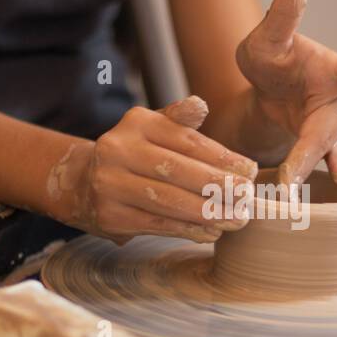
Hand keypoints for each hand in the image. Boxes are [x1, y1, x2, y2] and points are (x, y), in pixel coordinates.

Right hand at [71, 96, 256, 243]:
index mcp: (137, 122)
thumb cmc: (136, 154)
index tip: (251, 172)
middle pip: (178, 171)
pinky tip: (211, 231)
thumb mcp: (155, 128)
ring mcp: (109, 183)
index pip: (187, 141)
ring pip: (168, 201)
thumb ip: (180, 119)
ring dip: (208, 212)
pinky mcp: (109, 215)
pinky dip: (188, 229)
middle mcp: (117, 149)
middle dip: (217, 186)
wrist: (86, 183)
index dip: (222, 158)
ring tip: (236, 218)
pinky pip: (157, 224)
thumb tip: (200, 105)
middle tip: (247, 197)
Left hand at [236, 0, 336, 187]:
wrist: (265, 91)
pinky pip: (325, 167)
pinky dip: (315, 180)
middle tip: (289, 175)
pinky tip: (311, 197)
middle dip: (311, 150)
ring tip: (288, 186)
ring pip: (325, 152)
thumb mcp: (268, 36)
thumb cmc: (271, 58)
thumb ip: (283, 12)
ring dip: (306, 166)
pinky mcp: (328, 152)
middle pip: (330, 131)